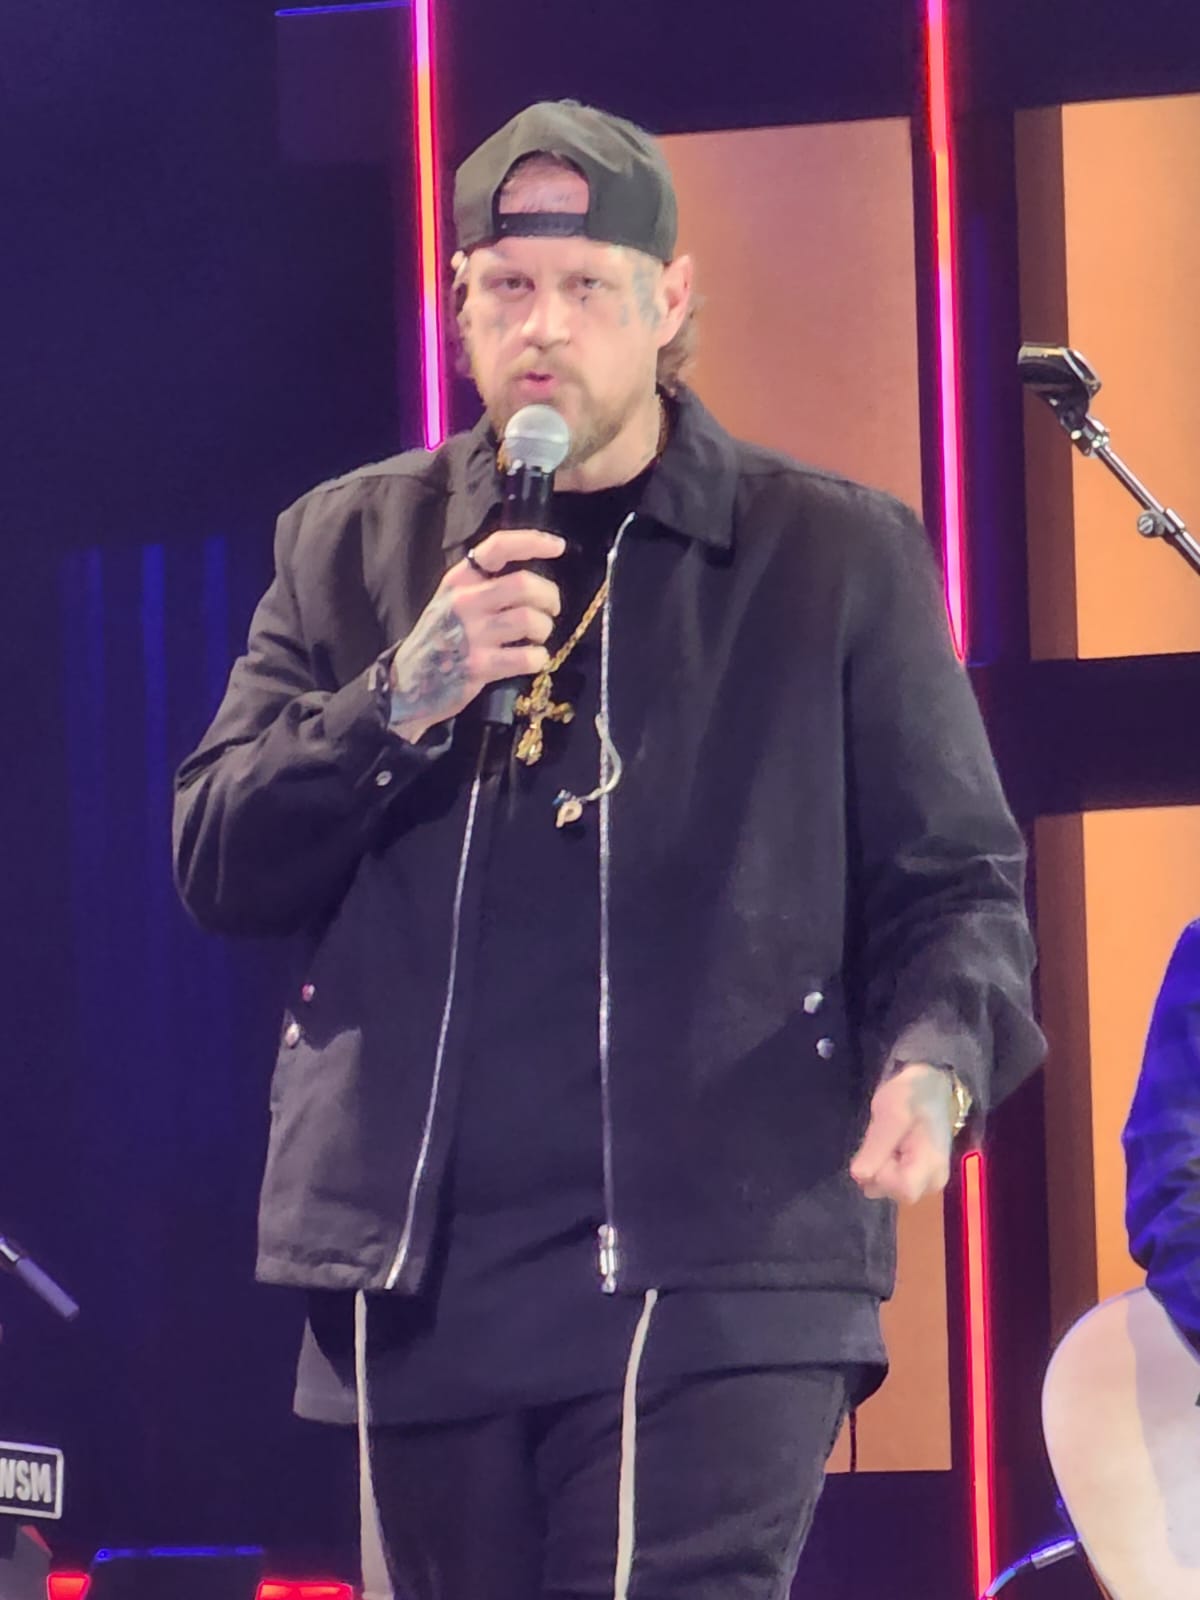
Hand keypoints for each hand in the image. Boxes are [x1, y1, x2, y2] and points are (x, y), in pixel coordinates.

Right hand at [386, 530, 564, 741]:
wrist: (409, 683)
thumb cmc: (439, 638)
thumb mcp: (452, 600)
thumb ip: (483, 585)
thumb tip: (531, 578)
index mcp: (460, 579)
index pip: (499, 547)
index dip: (533, 541)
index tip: (558, 546)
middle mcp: (464, 601)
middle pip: (524, 584)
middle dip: (549, 597)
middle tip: (550, 609)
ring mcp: (471, 634)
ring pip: (529, 619)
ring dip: (544, 628)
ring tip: (538, 636)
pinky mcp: (479, 666)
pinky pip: (526, 657)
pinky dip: (538, 658)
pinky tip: (532, 659)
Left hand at [849, 1063, 956, 1204]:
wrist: (930, 1085)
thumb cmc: (912, 1096)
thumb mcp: (890, 1113)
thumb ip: (876, 1147)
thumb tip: (859, 1176)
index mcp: (933, 1166)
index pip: (901, 1190)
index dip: (883, 1172)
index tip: (882, 1146)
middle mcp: (934, 1182)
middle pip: (893, 1192)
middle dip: (878, 1168)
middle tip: (884, 1138)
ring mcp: (927, 1181)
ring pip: (889, 1188)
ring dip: (880, 1166)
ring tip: (888, 1139)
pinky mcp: (920, 1176)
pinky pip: (892, 1181)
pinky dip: (885, 1166)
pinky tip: (890, 1146)